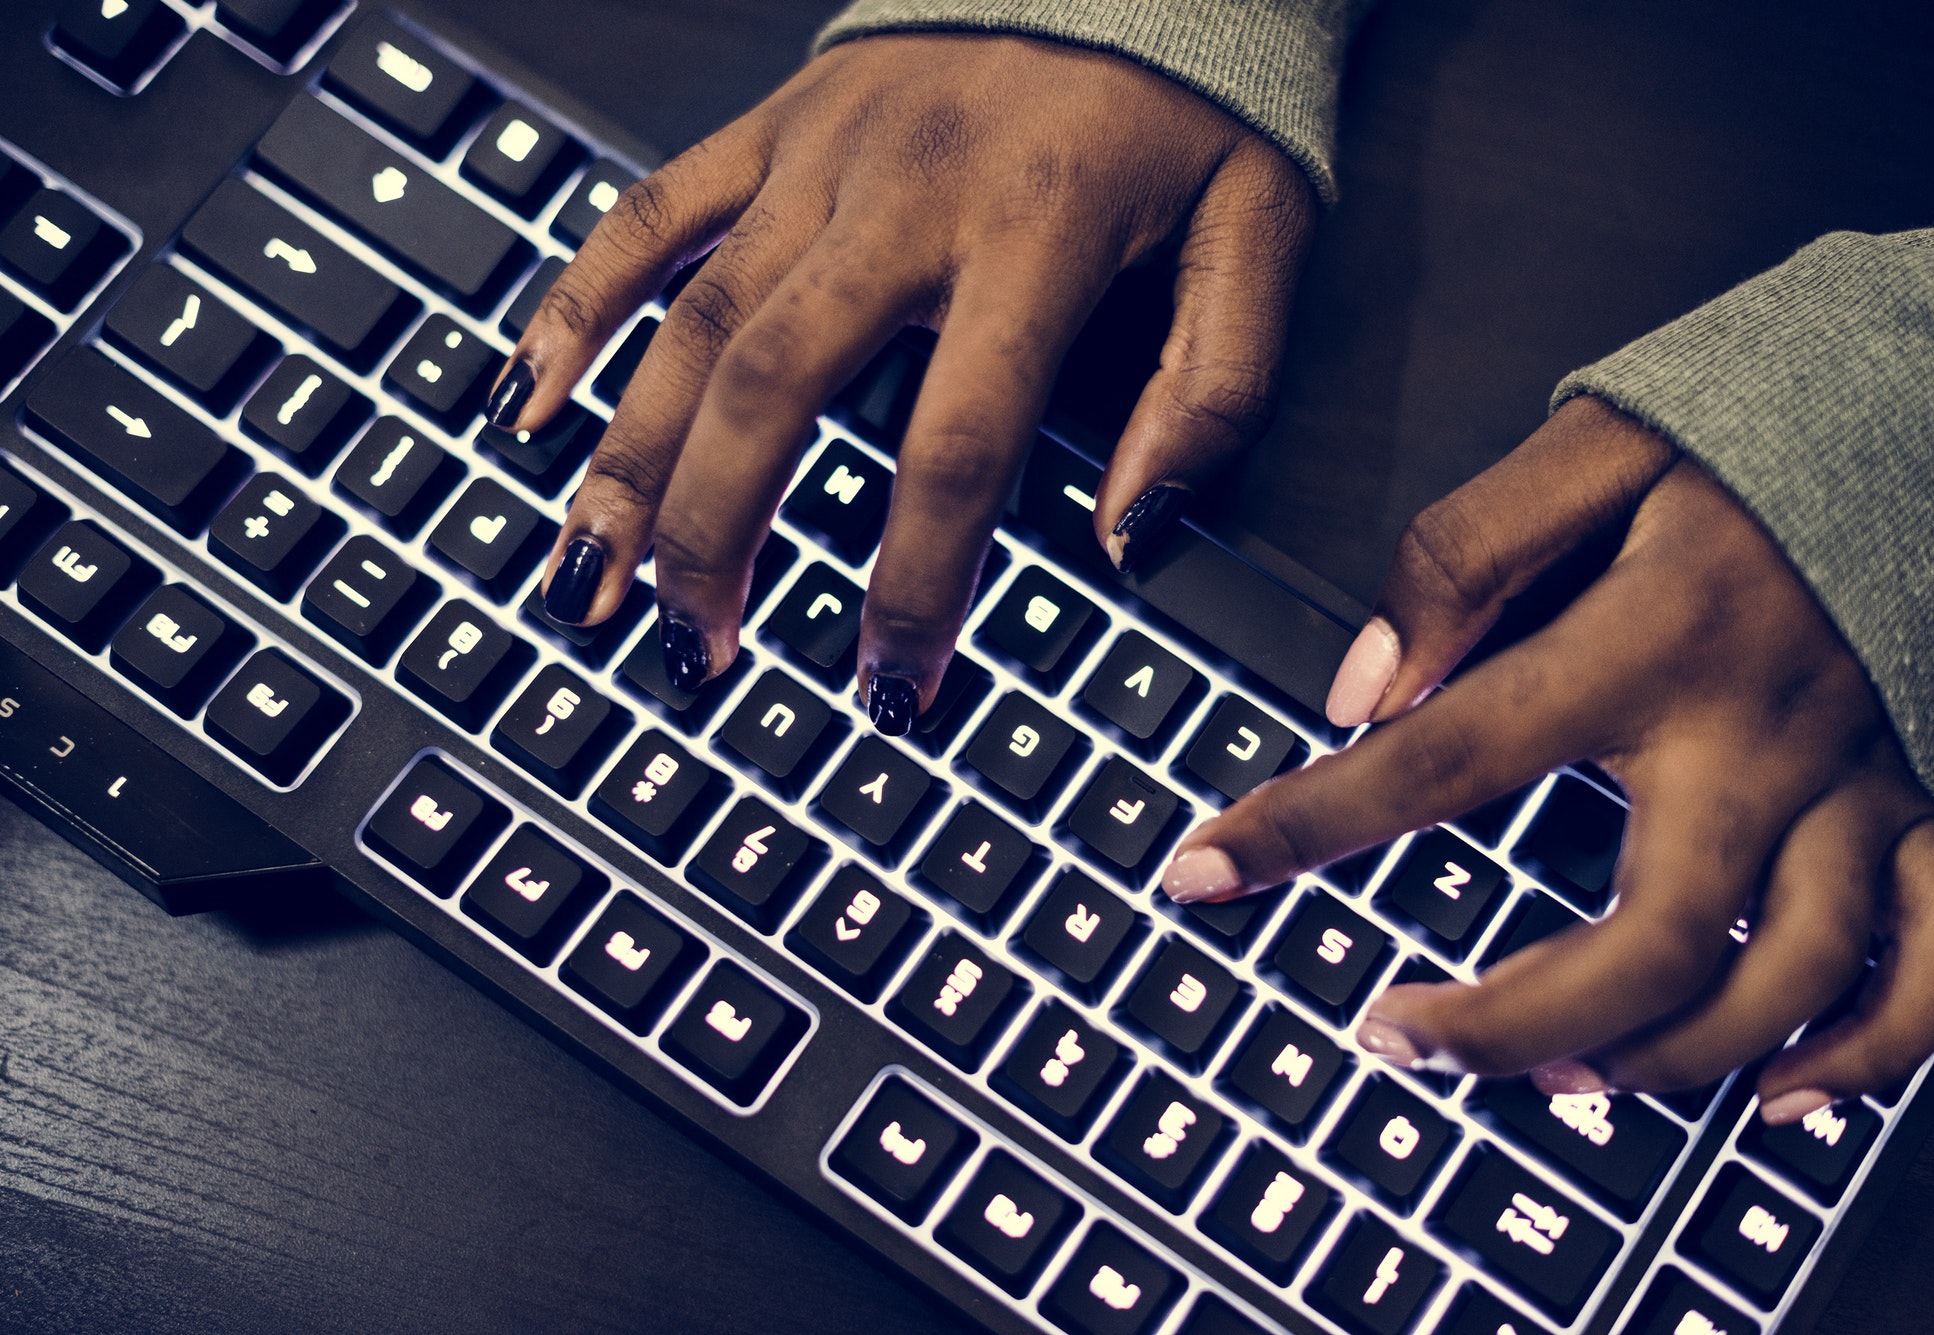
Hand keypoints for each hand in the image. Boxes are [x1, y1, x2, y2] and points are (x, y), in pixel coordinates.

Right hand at [495, 33, 1314, 731]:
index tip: (894, 684)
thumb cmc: (1186, 102)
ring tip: (591, 573)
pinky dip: (578, 306)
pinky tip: (532, 403)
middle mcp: (903, 199)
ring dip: (630, 457)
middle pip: (775, 387)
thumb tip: (1126, 534)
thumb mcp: (1256, 234)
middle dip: (721, 533)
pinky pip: (649, 215)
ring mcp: (818, 157)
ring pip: (691, 319)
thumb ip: (1213, 391)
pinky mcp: (771, 128)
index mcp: (1033, 238)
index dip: (916, 584)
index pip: (956, 449)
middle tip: (693, 645)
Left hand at [1161, 396, 1933, 1121]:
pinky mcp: (1918, 804)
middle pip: (1651, 942)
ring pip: (1787, 980)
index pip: (1446, 757)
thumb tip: (1364, 687)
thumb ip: (1464, 557)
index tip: (1203, 877)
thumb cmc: (1746, 429)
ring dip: (1666, 1060)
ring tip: (1554, 1075)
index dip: (1308, 826)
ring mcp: (1852, 785)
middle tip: (1399, 1041)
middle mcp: (1758, 736)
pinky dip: (1870, 1048)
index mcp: (1651, 640)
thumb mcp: (1589, 449)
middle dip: (1509, 1024)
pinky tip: (1780, 1094)